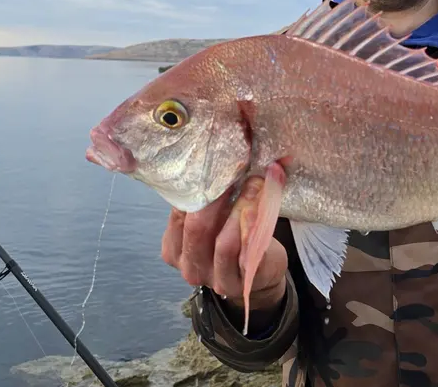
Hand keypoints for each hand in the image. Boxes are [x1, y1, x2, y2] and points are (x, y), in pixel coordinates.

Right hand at [161, 176, 287, 313]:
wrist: (260, 271)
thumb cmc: (232, 239)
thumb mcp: (212, 222)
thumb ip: (206, 200)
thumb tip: (216, 156)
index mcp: (174, 250)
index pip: (178, 215)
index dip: (196, 188)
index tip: (214, 165)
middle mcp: (190, 268)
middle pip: (197, 228)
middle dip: (217, 196)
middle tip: (235, 171)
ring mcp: (215, 279)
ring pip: (224, 242)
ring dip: (242, 207)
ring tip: (255, 183)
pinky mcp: (243, 283)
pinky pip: (247, 253)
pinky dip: (256, 226)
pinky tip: (263, 206)